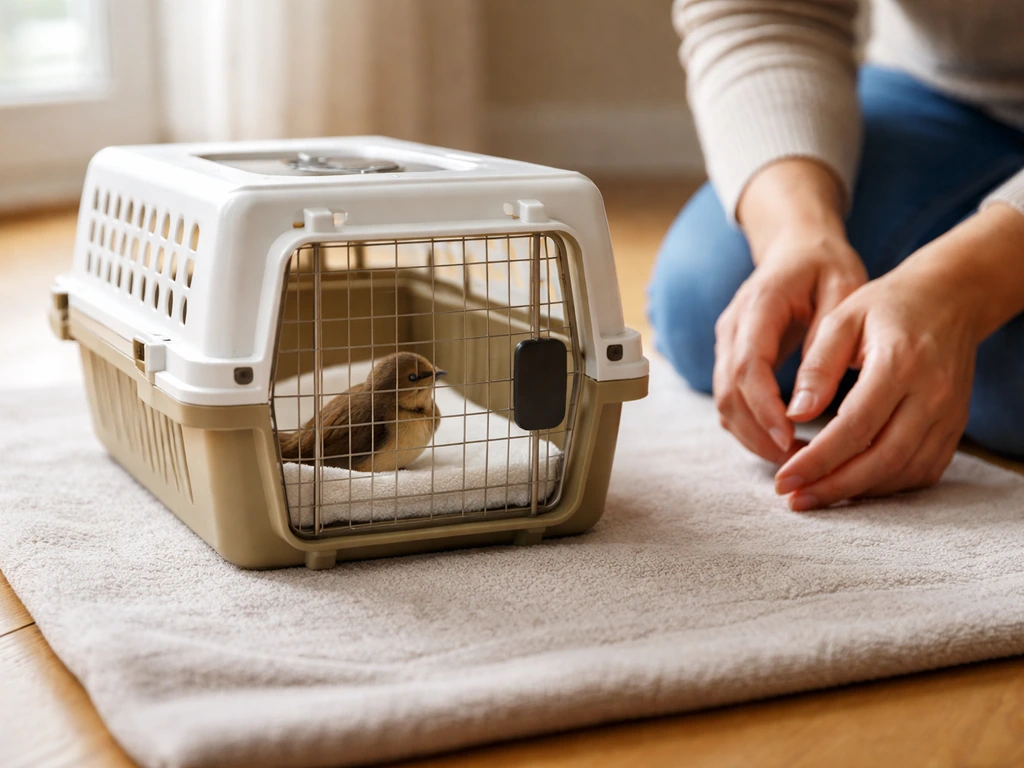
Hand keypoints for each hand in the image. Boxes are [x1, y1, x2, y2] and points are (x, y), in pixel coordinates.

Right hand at [716, 159, 865, 461]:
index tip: (789, 438)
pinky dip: (750, 425)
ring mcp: (726, 341)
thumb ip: (825, 344)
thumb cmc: (826, 266)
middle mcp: (733, 325)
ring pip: (723, 400)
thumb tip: (807, 404)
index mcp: (760, 304)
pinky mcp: (729, 355)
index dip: (764, 408)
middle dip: (756, 433)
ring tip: (793, 458)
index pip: (748, 366)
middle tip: (796, 463)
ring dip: (751, 435)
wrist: (797, 246)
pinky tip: (782, 440)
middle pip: (727, 391)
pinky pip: (730, 399)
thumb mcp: (843, 291)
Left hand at [774, 202, 1023, 509]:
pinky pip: (922, 470)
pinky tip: (851, 485)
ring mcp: (948, 415)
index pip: (855, 427)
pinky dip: (885, 485)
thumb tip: (794, 415)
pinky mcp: (954, 427)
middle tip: (794, 500)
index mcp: (899, 365)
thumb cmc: (885, 307)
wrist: (949, 299)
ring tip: (815, 497)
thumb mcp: (842, 321)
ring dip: (857, 492)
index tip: (783, 479)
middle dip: (834, 486)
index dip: (817, 460)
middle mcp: (930, 396)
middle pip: (881, 459)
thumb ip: (817, 368)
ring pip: (903, 472)